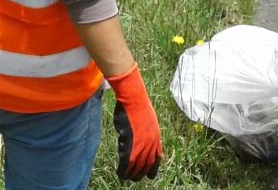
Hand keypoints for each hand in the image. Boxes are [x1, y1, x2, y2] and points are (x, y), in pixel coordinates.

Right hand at [106, 64, 161, 180]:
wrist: (134, 99)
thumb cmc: (137, 106)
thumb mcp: (147, 121)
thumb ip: (145, 133)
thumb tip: (139, 139)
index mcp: (156, 138)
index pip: (157, 158)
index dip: (153, 168)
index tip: (150, 175)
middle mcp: (151, 144)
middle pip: (147, 165)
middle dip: (140, 174)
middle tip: (134, 178)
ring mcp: (141, 145)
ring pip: (137, 167)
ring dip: (131, 174)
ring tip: (126, 177)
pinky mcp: (130, 145)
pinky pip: (127, 163)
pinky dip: (123, 170)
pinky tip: (120, 173)